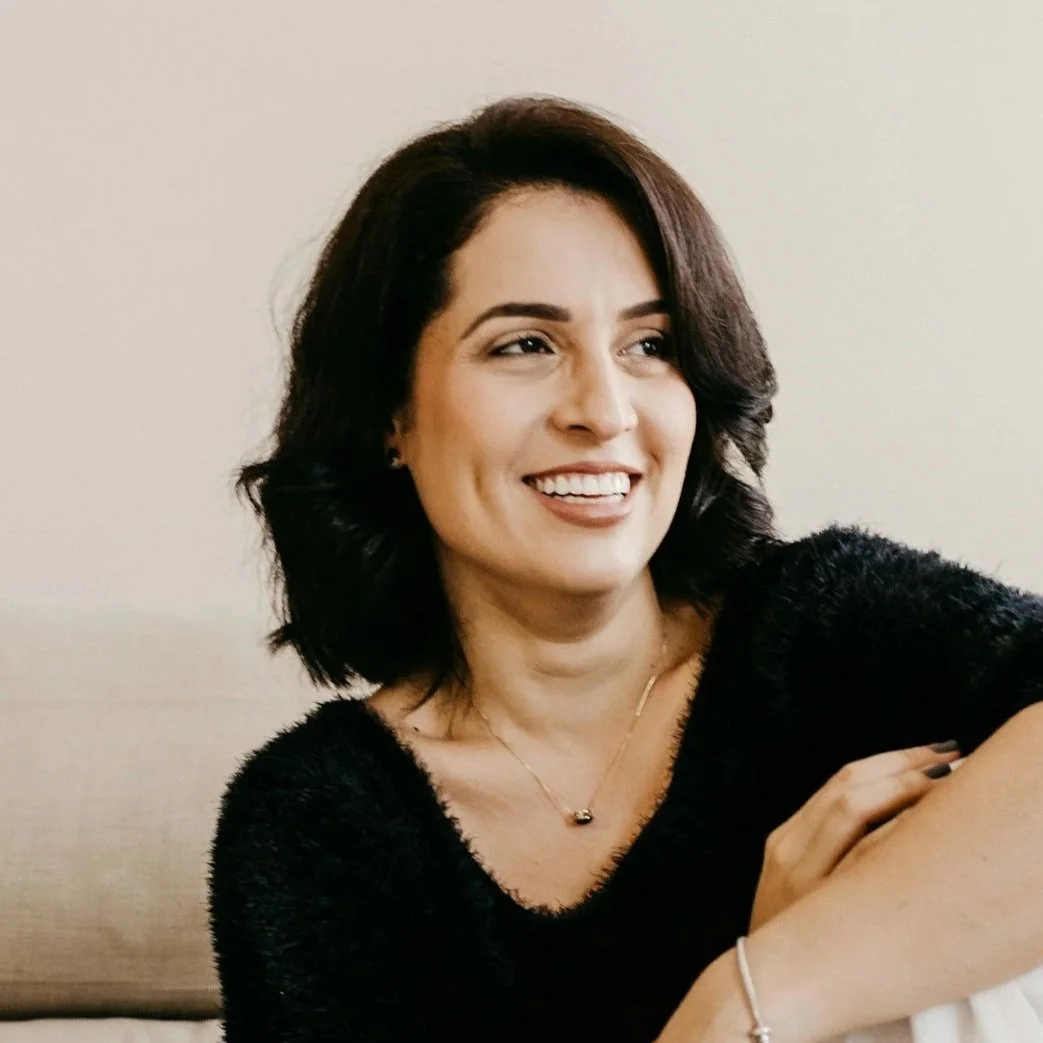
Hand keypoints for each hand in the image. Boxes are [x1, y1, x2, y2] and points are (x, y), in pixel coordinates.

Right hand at [749, 741, 961, 930]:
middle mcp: (790, 849)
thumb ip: (828, 851)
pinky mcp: (813, 902)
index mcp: (786, 839)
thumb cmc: (796, 941)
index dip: (893, 759)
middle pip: (849, 786)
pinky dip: (894, 830)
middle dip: (906, 767)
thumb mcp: (798, 887)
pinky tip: (930, 828)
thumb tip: (895, 816)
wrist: (762, 994)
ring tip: (951, 784)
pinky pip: (859, 854)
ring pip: (851, 809)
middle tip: (955, 757)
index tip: (938, 753)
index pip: (843, 780)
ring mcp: (800, 875)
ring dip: (905, 790)